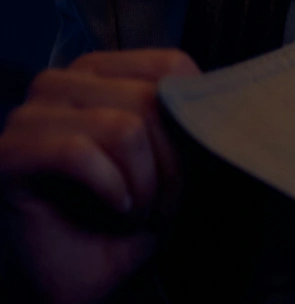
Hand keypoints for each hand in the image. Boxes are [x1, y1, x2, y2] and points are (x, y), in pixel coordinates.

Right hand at [0, 49, 198, 303]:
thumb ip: (192, 119)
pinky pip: (80, 154)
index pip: (171, 65)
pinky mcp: (9, 153)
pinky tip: (115, 209)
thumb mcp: (176, 159)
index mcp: (102, 70)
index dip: (192, 120)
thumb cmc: (128, 213)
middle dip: (172, 162)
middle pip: (150, 98)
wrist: (81, 277)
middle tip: (164, 203)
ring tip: (138, 211)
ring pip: (123, 126)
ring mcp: (29, 115)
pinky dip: (112, 189)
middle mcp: (61, 81)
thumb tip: (226, 95)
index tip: (191, 166)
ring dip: (144, 182)